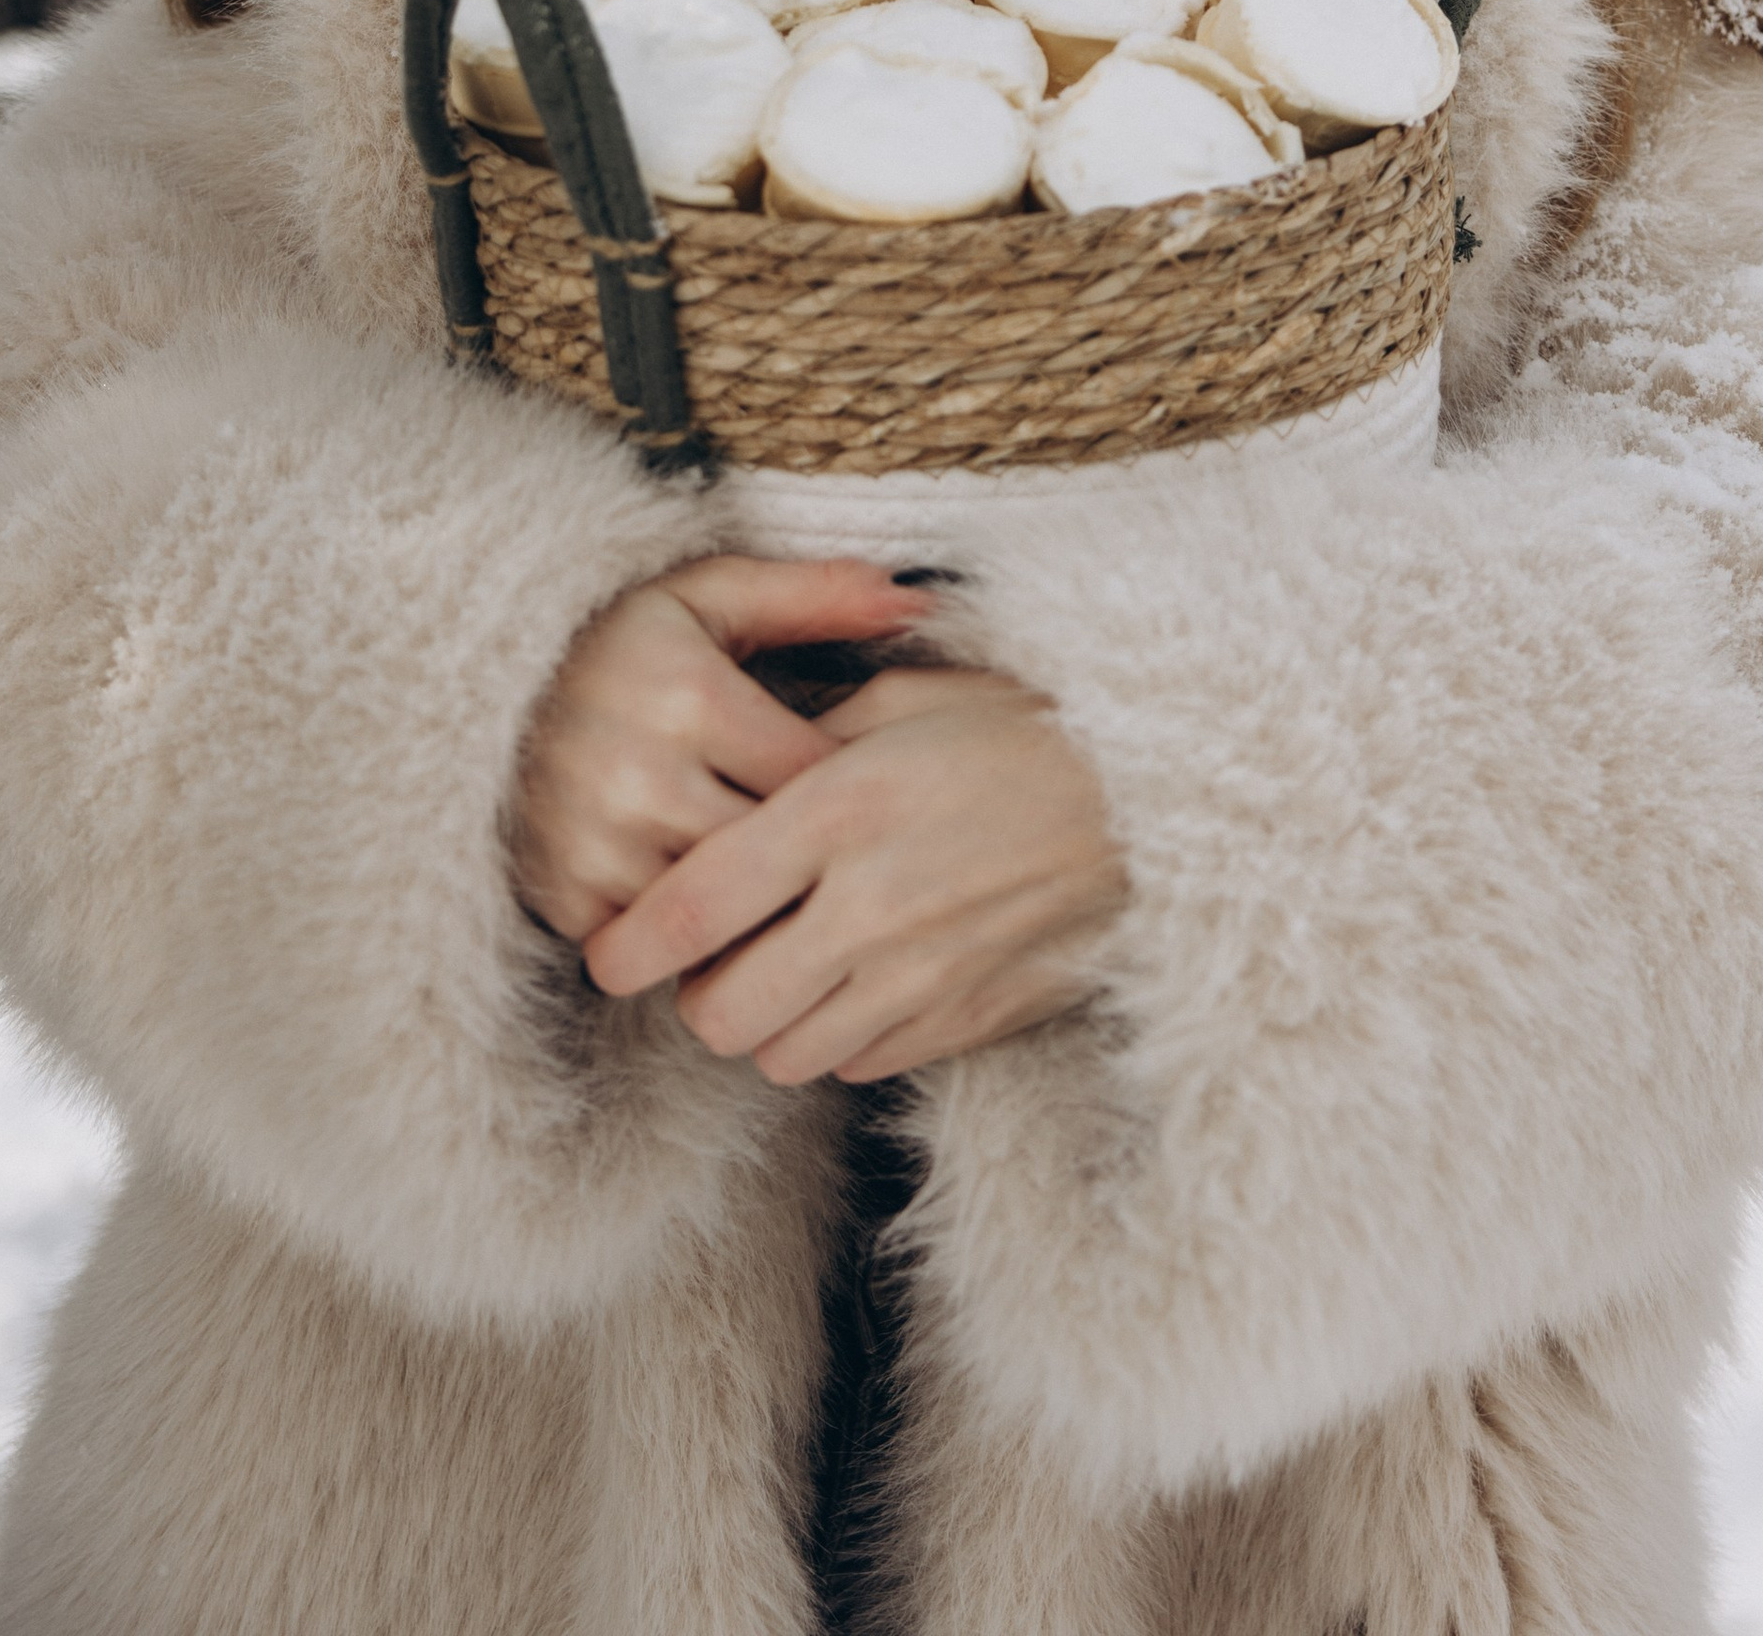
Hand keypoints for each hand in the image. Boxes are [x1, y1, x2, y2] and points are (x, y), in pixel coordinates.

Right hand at [509, 552, 922, 943]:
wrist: (483, 689)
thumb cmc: (626, 641)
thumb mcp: (713, 596)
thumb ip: (817, 594)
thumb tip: (915, 598)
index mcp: (690, 695)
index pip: (815, 775)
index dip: (856, 790)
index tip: (874, 793)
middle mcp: (640, 775)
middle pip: (775, 854)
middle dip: (817, 861)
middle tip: (854, 859)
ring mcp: (597, 845)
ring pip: (723, 911)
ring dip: (760, 908)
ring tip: (794, 890)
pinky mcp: (566, 897)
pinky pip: (664, 945)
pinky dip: (694, 938)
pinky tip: (721, 914)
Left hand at [584, 663, 1128, 1083]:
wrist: (1155, 800)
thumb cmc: (1023, 728)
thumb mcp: (907, 698)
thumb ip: (808, 734)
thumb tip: (734, 762)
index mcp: (841, 810)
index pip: (695, 908)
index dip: (629, 944)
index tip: (607, 952)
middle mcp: (871, 906)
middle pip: (720, 1013)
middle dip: (698, 994)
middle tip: (712, 954)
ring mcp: (921, 978)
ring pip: (781, 1056)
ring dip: (766, 1023)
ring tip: (787, 965)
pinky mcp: (964, 1021)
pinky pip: (857, 1064)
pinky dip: (838, 1035)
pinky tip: (860, 978)